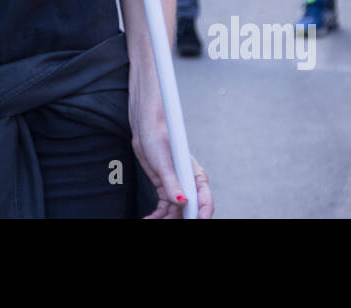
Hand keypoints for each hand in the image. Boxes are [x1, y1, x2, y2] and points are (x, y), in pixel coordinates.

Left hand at [129, 70, 214, 218]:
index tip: (196, 221)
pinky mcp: (165, 188)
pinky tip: (148, 219)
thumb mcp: (163, 162)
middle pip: (190, 210)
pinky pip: (165, 208)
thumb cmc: (158, 137)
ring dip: (166, 220)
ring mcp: (178, 186)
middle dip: (181, 220)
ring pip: (176, 212)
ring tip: (151, 222)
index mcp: (195, 176)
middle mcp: (189, 184)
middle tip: (165, 224)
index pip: (204, 201)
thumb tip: (182, 202)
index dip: (201, 215)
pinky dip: (157, 216)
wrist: (146, 127)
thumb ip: (172, 183)